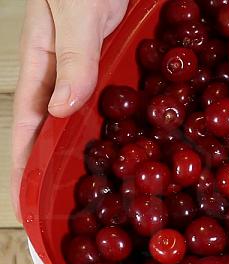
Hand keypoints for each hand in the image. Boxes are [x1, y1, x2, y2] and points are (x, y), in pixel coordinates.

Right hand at [11, 0, 127, 220]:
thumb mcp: (76, 13)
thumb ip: (72, 58)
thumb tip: (62, 111)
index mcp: (42, 60)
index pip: (28, 121)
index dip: (24, 160)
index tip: (25, 197)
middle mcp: (64, 68)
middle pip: (55, 126)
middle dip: (56, 164)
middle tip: (68, 203)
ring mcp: (90, 64)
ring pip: (83, 115)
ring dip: (88, 146)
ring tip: (100, 182)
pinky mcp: (113, 58)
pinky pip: (110, 96)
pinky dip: (114, 119)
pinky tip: (129, 137)